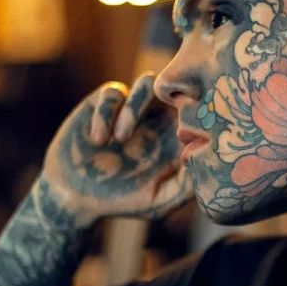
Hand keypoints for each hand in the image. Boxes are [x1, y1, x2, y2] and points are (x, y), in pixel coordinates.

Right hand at [42, 74, 193, 224]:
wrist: (78, 198)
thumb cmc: (124, 202)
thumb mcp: (158, 202)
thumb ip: (183, 188)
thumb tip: (209, 168)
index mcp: (175, 140)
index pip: (198, 115)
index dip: (201, 117)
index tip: (190, 135)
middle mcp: (158, 120)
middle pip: (178, 91)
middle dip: (177, 99)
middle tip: (167, 120)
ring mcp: (131, 109)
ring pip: (147, 83)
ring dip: (135, 108)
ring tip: (121, 140)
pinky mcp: (102, 104)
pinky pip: (113, 93)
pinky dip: (105, 113)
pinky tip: (99, 140)